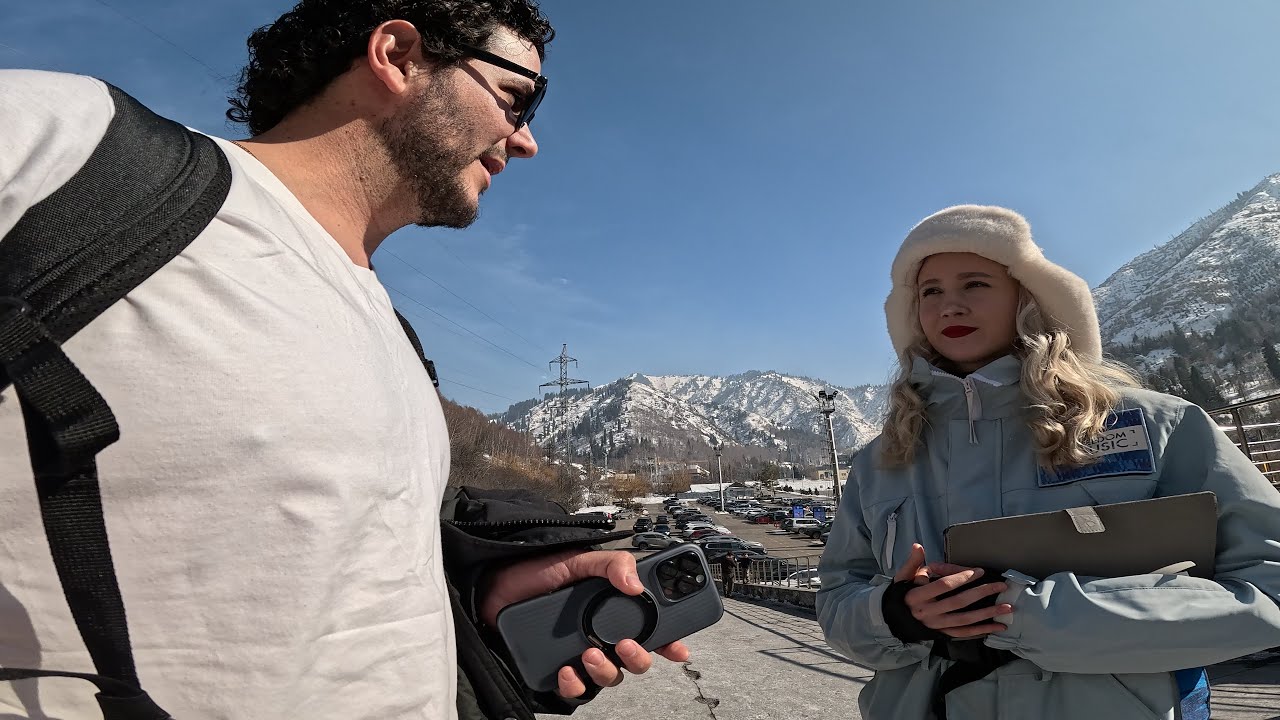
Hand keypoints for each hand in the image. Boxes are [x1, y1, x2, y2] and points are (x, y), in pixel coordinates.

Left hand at [480, 549, 691, 697]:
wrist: (491, 586)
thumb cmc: (534, 572)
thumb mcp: (576, 560)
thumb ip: (609, 564)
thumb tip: (635, 585)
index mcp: (612, 607)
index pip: (651, 628)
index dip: (669, 641)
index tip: (678, 647)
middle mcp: (601, 633)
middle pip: (636, 659)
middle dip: (639, 658)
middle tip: (626, 644)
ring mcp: (579, 654)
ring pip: (610, 677)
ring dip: (606, 671)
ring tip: (589, 655)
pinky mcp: (556, 670)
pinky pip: (575, 691)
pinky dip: (574, 685)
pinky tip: (566, 671)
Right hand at [893, 544, 1011, 638]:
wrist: (896, 619)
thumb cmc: (902, 594)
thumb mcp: (903, 576)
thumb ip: (912, 562)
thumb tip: (918, 546)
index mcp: (918, 596)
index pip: (943, 586)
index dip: (961, 578)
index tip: (978, 571)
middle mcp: (928, 612)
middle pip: (959, 602)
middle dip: (981, 593)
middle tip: (1000, 586)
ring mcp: (937, 625)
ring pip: (966, 620)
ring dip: (988, 614)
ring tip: (1007, 607)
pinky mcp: (943, 633)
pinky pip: (966, 633)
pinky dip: (983, 630)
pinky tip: (998, 626)